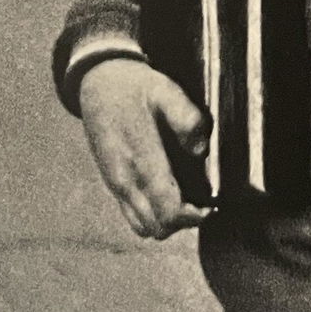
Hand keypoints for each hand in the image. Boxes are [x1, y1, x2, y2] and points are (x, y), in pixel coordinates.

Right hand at [77, 60, 212, 239]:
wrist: (99, 84)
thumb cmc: (136, 88)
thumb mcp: (166, 91)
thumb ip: (187, 118)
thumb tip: (201, 151)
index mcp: (141, 159)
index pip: (167, 210)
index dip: (193, 216)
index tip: (211, 205)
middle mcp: (125, 180)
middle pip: (157, 227)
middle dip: (183, 221)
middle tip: (203, 202)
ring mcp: (115, 185)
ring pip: (143, 227)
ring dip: (167, 221)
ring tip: (187, 199)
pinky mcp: (112, 184)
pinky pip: (132, 216)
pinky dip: (152, 216)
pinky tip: (168, 194)